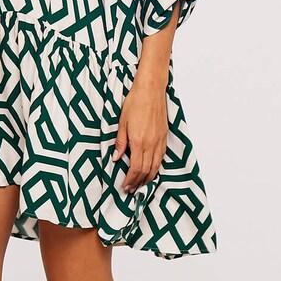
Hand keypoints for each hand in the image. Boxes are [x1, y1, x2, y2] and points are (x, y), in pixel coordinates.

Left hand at [112, 75, 167, 192]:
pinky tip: (152, 170)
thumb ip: (120, 143)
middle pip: (146, 171)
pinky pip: (161, 157)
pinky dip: (156, 167)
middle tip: (131, 189)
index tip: (125, 186)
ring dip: (148, 177)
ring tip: (141, 184)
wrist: (151, 90)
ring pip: (156, 166)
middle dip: (138, 182)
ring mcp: (159, 141)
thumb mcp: (122, 123)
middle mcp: (151, 144)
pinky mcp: (164, 136)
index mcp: (139, 142)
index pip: (135, 169)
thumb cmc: (135, 102)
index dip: (130, 180)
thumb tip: (116, 158)